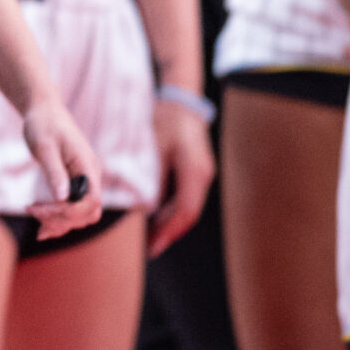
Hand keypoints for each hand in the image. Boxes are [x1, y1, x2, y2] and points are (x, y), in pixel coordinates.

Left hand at [17, 96, 104, 237]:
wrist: (44, 111)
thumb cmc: (43, 124)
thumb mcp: (44, 146)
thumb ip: (54, 172)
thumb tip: (62, 198)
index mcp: (87, 167)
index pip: (90, 202)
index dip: (67, 212)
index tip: (39, 210)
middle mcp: (91, 176)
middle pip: (88, 212)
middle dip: (63, 220)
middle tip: (33, 213)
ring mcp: (84, 180)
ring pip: (82, 214)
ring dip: (62, 223)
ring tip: (38, 230)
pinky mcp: (74, 183)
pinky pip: (73, 207)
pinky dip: (60, 218)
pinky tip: (43, 224)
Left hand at [146, 97, 217, 255]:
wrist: (182, 102)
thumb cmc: (165, 120)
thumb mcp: (155, 148)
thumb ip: (154, 178)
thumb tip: (145, 207)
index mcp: (194, 171)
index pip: (185, 211)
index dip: (169, 231)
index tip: (154, 245)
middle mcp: (203, 176)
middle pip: (189, 213)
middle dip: (170, 231)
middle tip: (150, 247)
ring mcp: (203, 174)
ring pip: (189, 207)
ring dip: (171, 222)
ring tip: (151, 236)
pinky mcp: (198, 171)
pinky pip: (187, 196)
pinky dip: (173, 209)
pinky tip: (157, 216)